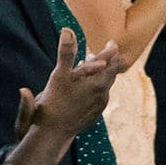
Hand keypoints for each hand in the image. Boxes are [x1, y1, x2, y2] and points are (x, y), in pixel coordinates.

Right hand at [19, 26, 120, 150]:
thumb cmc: (55, 103)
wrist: (52, 134)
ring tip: (88, 69)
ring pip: (103, 87)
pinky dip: (93, 89)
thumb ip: (66, 52)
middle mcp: (102, 96)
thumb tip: (67, 30)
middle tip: (98, 53)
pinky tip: (83, 88)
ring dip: (98, 76)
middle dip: (105, 63)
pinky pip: (97, 98)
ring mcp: (98, 108)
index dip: (112, 52)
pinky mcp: (92, 116)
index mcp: (99, 84)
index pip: (113, 64)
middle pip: (109, 75)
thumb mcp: (59, 75)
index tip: (111, 43)